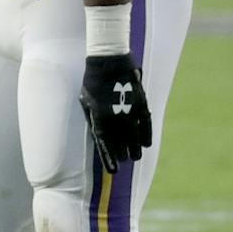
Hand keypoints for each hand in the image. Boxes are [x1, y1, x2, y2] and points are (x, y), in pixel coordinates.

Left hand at [79, 53, 150, 171]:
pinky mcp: (141, 102)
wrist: (108, 61)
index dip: (109, 157)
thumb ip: (92, 117)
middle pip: (121, 140)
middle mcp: (115, 115)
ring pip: (134, 134)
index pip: (104, 142)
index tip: (113, 170)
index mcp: (98, 115)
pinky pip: (145, 123)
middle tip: (124, 161)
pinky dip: (146, 134)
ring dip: (135, 147)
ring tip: (135, 157)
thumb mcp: (86, 100)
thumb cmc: (92, 81)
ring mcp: (129, 109)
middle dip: (122, 153)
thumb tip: (96, 133)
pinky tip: (146, 144)